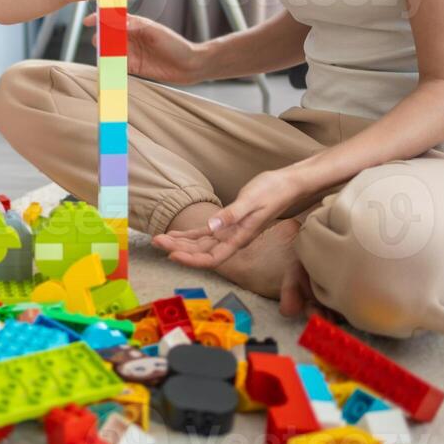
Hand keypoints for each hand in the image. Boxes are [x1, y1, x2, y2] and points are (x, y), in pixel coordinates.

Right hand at [82, 12, 205, 84]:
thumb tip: (117, 21)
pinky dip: (110, 65)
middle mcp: (132, 38)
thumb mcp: (155, 31)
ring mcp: (132, 53)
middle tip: (97, 41)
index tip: (89, 21)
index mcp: (136, 25)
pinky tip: (105, 66)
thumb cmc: (175, 44)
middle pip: (109, 35)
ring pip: (111, 50)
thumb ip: (135, 26)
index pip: (114, 19)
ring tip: (100, 54)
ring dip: (104, 52)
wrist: (189, 65)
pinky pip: (117, 65)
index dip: (101, 18)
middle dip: (100, 37)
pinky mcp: (134, 67)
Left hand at [151, 169, 300, 268]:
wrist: (287, 184)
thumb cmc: (272, 191)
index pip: (212, 257)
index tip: (172, 254)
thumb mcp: (251, 200)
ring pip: (201, 243)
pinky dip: (190, 234)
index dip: (191, 259)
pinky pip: (205, 233)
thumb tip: (212, 227)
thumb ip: (232, 215)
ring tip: (159, 238)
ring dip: (180, 242)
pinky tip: (175, 233)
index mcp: (240, 238)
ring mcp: (230, 233)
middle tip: (156, 241)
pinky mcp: (228, 223)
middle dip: (178, 248)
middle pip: (202, 252)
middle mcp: (234, 239)